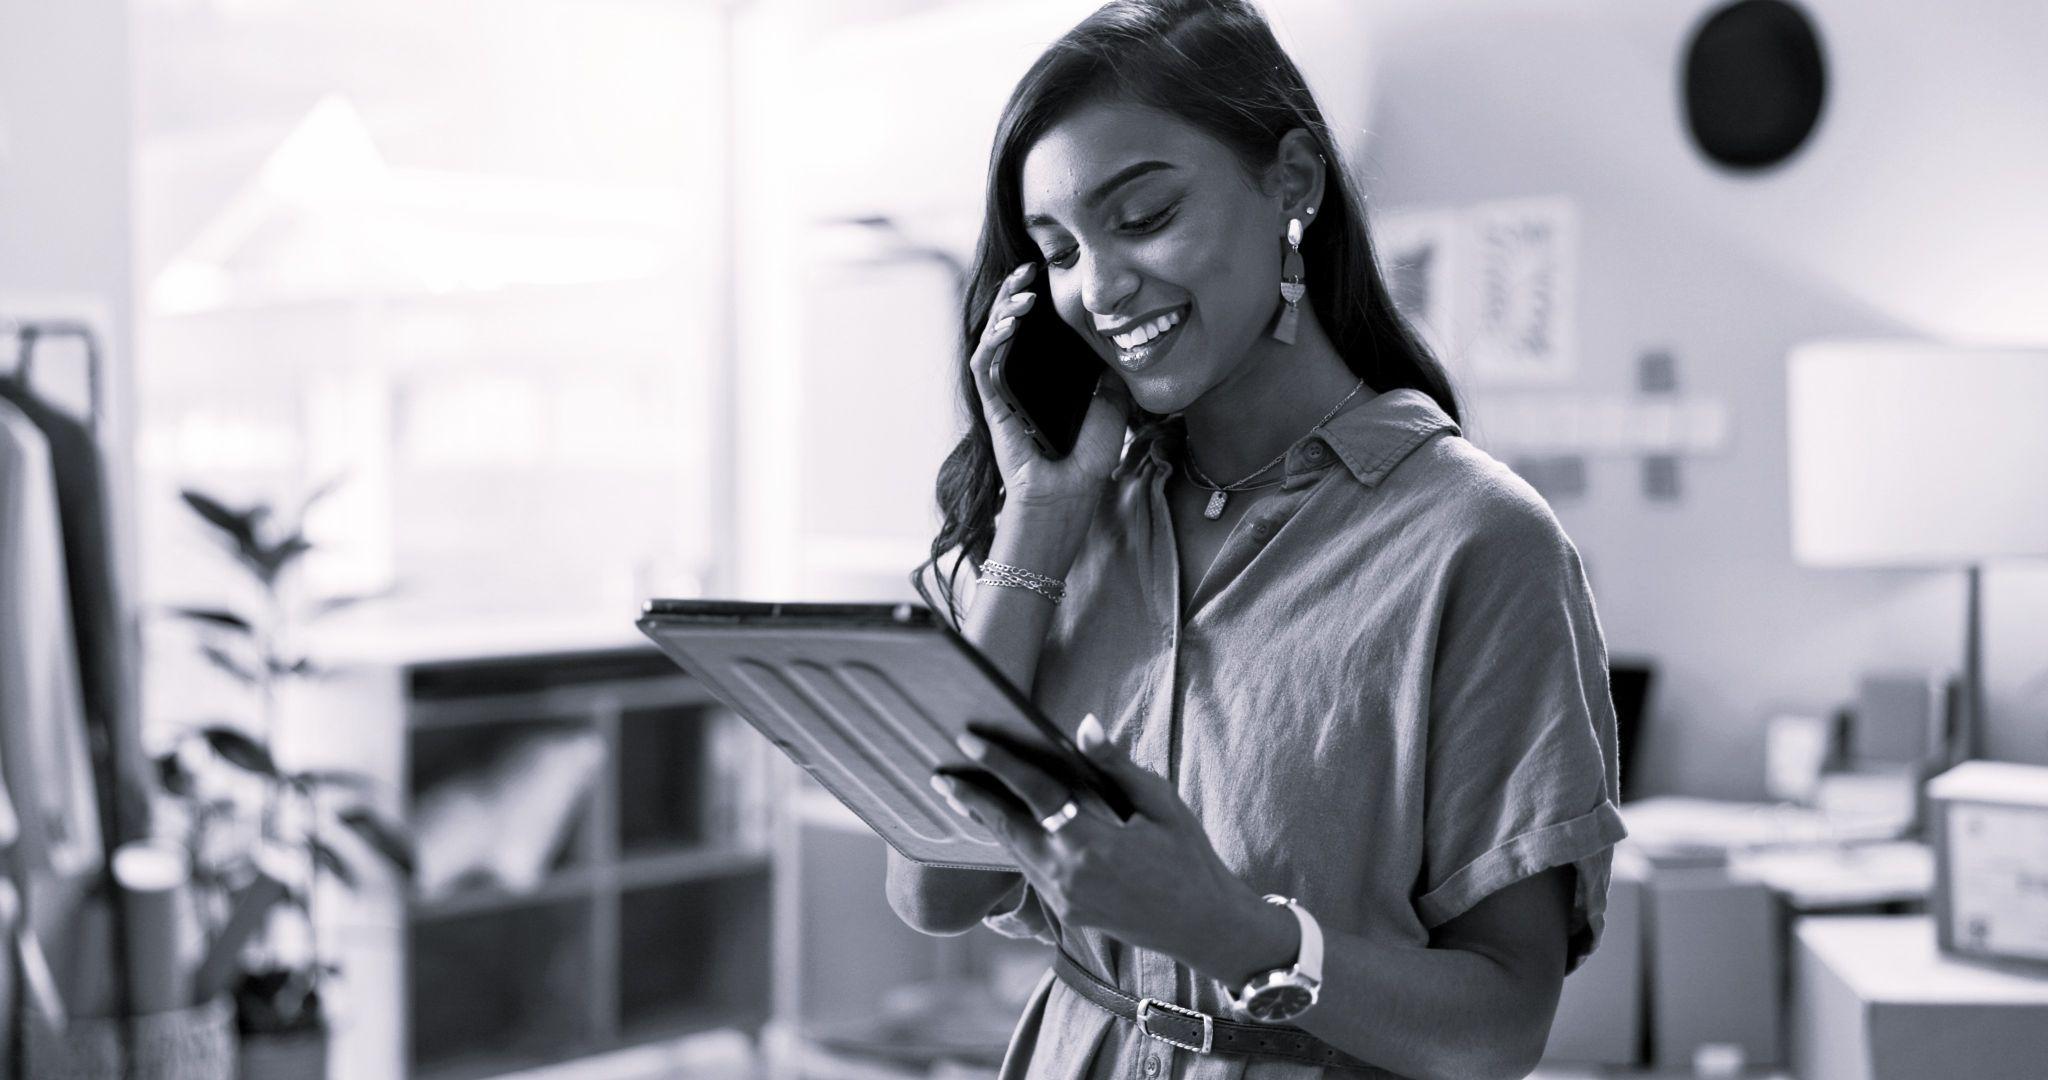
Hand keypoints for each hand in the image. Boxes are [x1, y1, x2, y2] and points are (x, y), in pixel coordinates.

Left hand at [931, 714, 1269, 970]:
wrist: (1203, 927)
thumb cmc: (1188, 858)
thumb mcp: (1161, 804)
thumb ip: (1116, 766)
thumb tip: (1083, 726)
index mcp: (1096, 844)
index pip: (1037, 794)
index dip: (1000, 764)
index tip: (970, 740)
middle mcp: (1071, 876)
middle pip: (1009, 828)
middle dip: (972, 798)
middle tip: (942, 774)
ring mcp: (1065, 900)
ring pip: (1015, 852)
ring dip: (989, 821)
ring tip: (962, 793)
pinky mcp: (1065, 914)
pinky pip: (1030, 871)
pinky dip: (1014, 844)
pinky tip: (1003, 825)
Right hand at [970, 263, 1134, 513]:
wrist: (1069, 497)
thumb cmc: (1086, 461)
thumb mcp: (1110, 407)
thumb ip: (1109, 376)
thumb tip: (1118, 344)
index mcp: (1043, 377)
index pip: (1033, 329)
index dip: (1036, 299)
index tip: (1049, 274)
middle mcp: (1019, 379)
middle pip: (1007, 324)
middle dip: (1015, 292)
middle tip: (1029, 269)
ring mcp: (1003, 392)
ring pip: (991, 338)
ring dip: (1003, 310)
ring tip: (1022, 291)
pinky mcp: (993, 406)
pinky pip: (985, 365)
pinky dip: (993, 340)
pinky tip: (1009, 323)